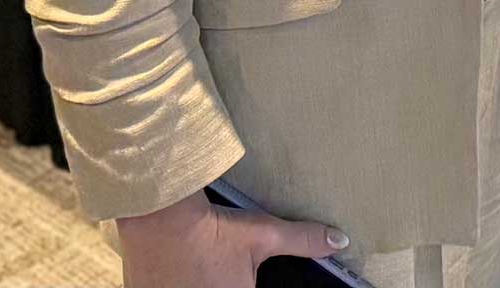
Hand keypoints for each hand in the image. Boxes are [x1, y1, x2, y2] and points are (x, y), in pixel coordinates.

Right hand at [116, 188, 352, 286]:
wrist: (161, 218)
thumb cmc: (214, 229)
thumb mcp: (263, 235)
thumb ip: (302, 242)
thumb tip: (339, 242)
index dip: (247, 281)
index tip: (243, 272)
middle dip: (227, 278)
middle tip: (220, 262)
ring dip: (206, 279)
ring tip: (206, 263)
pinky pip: (178, 287)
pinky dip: (184, 280)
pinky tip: (186, 268)